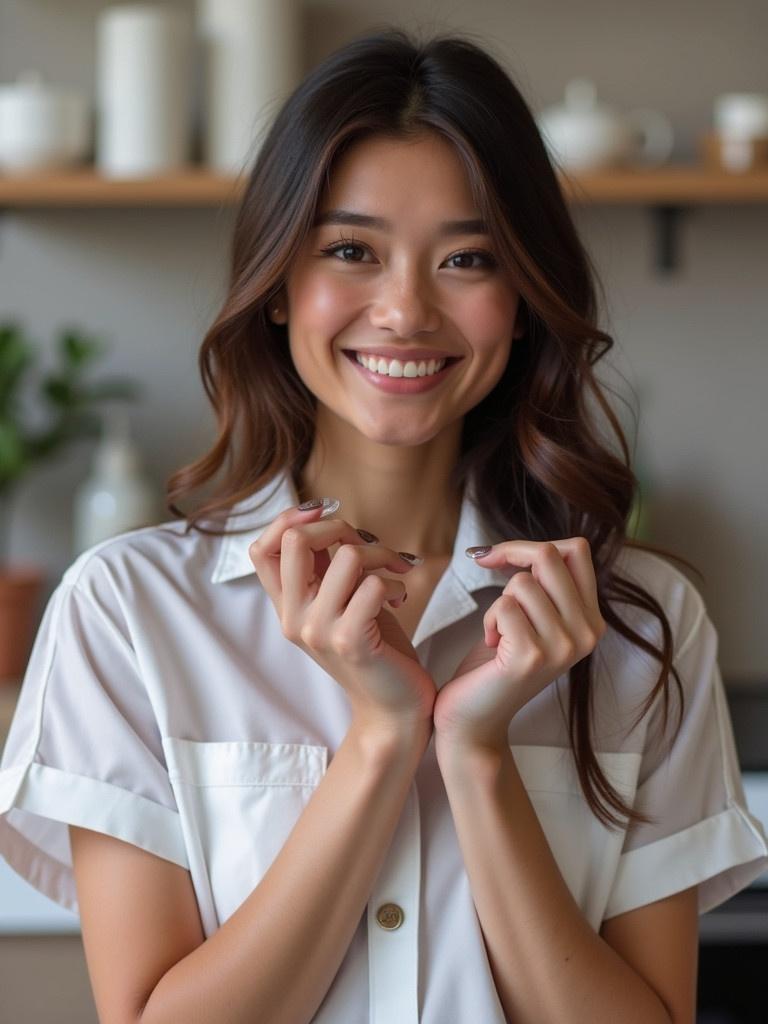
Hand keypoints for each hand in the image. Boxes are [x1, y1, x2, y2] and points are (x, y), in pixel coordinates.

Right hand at [248, 502, 436, 737]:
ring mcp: (319, 631)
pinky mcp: (351, 641)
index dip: (288, 519)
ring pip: (347, 556)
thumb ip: (323, 568)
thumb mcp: (339, 602)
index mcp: (287, 607)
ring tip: (394, 573)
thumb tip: (320, 517)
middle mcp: (294, 619)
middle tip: (368, 545)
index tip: (323, 512)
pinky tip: (401, 599)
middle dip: (339, 527)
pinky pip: (374, 585)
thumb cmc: (375, 648)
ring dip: (382, 554)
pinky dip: (396, 583)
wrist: (393, 708)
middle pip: (295, 540)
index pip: (259, 549)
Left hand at [432, 538, 606, 751]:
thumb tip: (534, 546)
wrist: (477, 719)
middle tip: (493, 588)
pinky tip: (494, 647)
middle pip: (549, 556)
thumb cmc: (498, 663)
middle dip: (510, 562)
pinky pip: (504, 606)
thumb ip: (547, 585)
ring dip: (499, 602)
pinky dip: (488, 620)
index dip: (531, 544)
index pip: (576, 550)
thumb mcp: (535, 618)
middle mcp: (587, 633)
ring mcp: (563, 646)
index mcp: (592, 619)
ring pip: (522, 582)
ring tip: (501, 632)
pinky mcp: (533, 657)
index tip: (499, 557)